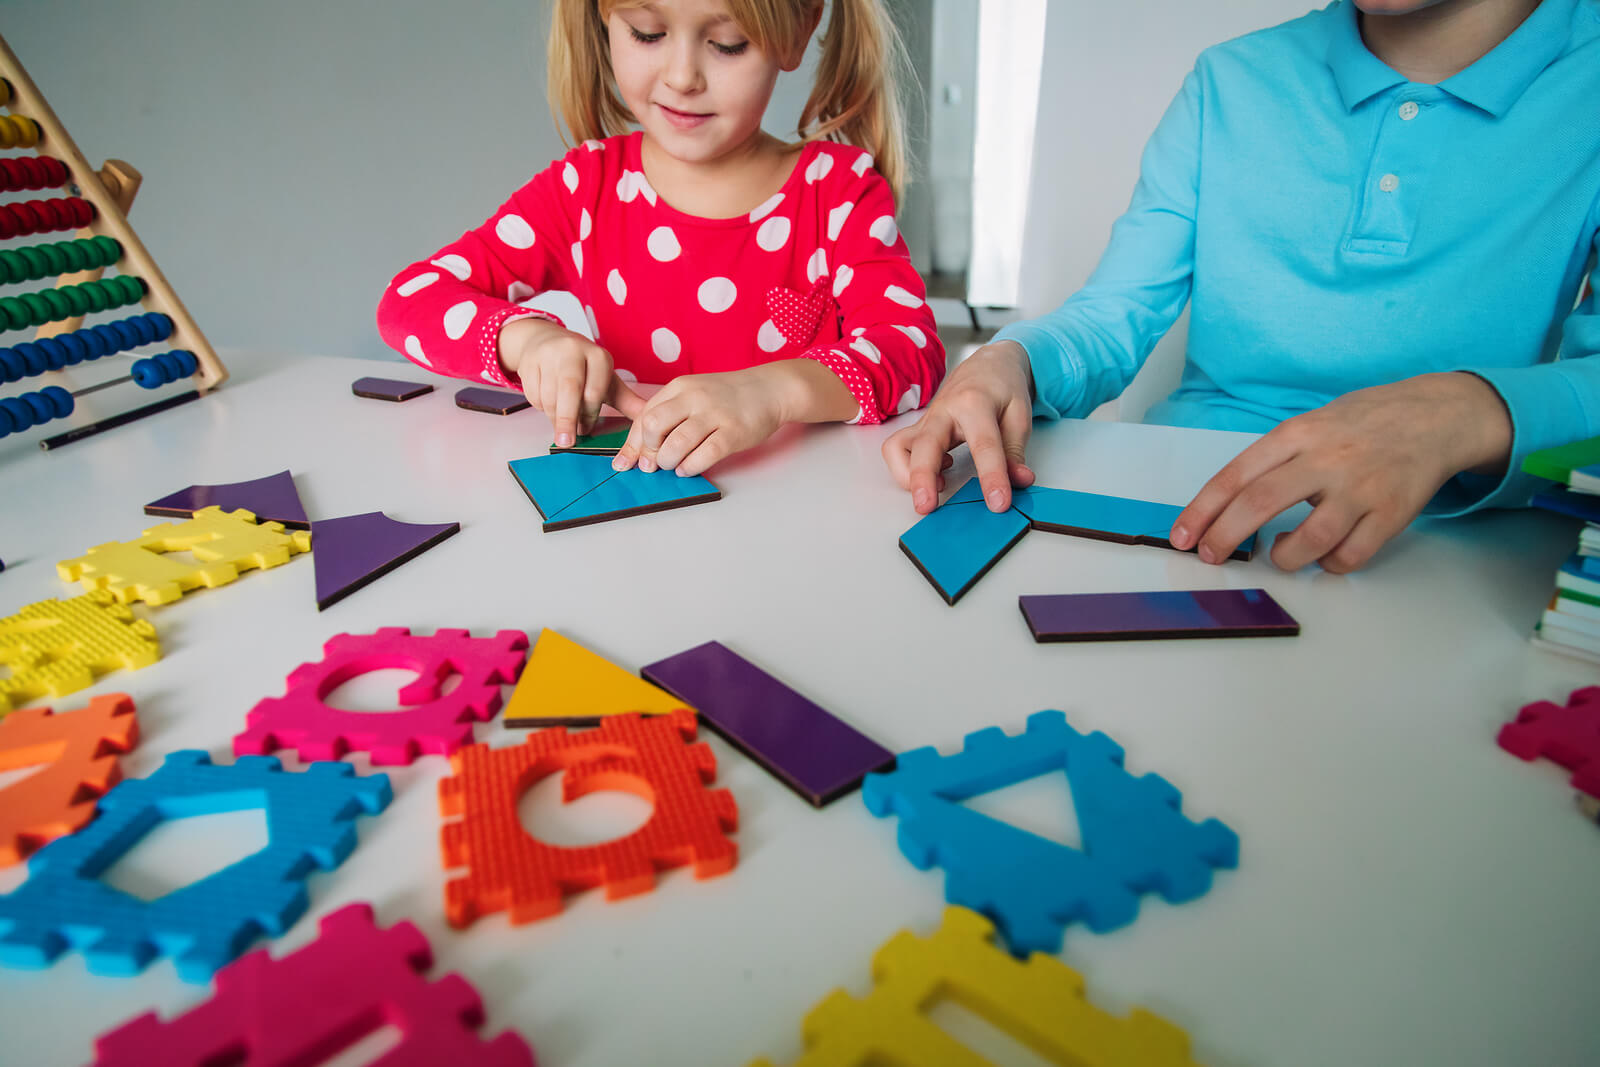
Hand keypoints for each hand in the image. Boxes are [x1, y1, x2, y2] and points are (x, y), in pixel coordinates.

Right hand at [500, 318, 644, 445]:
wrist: (547, 341)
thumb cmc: (582, 368)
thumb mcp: (606, 381)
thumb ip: (627, 402)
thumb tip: (650, 421)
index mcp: (598, 356)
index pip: (594, 392)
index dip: (589, 415)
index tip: (586, 431)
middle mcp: (573, 350)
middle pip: (569, 390)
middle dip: (567, 419)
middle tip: (566, 443)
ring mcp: (549, 354)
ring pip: (549, 395)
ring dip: (554, 415)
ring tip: (560, 423)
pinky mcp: (530, 361)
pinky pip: (533, 393)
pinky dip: (539, 405)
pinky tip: (548, 402)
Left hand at [611, 366, 789, 477]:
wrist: (769, 389)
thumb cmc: (727, 397)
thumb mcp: (693, 394)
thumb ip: (668, 414)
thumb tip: (640, 448)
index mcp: (679, 387)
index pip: (644, 416)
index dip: (632, 444)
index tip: (626, 462)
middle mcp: (694, 398)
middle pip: (654, 426)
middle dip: (648, 451)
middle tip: (653, 464)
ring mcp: (714, 414)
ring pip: (676, 444)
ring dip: (668, 462)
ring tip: (673, 465)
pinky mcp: (733, 432)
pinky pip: (704, 454)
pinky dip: (690, 467)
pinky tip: (688, 468)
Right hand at [881, 340, 1035, 513]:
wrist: (986, 366)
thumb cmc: (1003, 389)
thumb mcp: (1019, 416)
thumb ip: (1016, 452)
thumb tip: (1019, 481)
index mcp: (974, 403)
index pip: (983, 445)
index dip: (991, 477)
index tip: (998, 504)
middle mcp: (943, 410)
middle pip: (924, 444)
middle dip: (921, 478)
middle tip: (926, 507)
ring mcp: (926, 421)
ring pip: (897, 447)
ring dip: (906, 475)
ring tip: (935, 489)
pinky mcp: (918, 431)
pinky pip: (898, 451)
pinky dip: (906, 469)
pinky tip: (937, 474)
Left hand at [1170, 372, 1511, 572]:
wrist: (1435, 415)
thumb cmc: (1361, 423)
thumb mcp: (1310, 424)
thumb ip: (1273, 460)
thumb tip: (1226, 504)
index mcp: (1297, 435)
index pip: (1236, 476)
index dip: (1203, 510)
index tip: (1183, 535)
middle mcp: (1325, 459)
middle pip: (1260, 504)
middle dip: (1225, 536)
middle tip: (1211, 556)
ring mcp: (1360, 488)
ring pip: (1309, 540)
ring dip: (1285, 557)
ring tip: (1281, 552)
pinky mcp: (1391, 513)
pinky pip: (1351, 555)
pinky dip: (1330, 565)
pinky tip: (1325, 555)